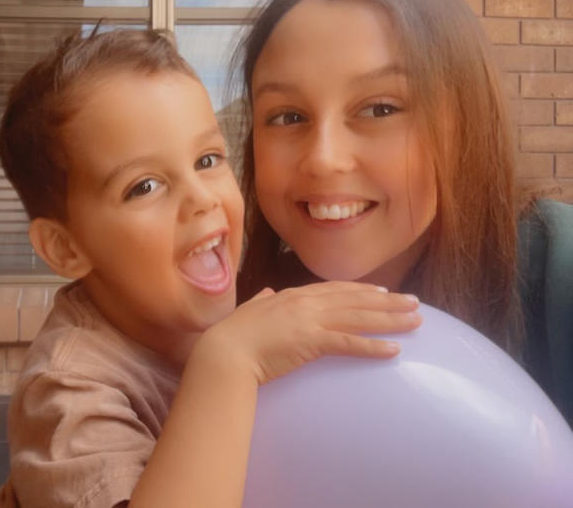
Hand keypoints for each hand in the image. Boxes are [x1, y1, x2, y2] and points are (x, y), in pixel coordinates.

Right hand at [195, 281, 420, 384]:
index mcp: (291, 295)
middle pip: (355, 299)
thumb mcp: (249, 311)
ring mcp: (309, 320)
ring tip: (416, 321)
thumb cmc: (232, 336)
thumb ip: (260, 301)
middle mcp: (305, 303)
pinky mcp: (311, 341)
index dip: (362, 290)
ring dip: (390, 320)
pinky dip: (373, 346)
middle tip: (415, 303)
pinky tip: (394, 350)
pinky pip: (349, 343)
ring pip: (358, 317)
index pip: (335, 289)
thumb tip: (266, 293)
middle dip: (388, 301)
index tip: (384, 291)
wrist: (224, 352)